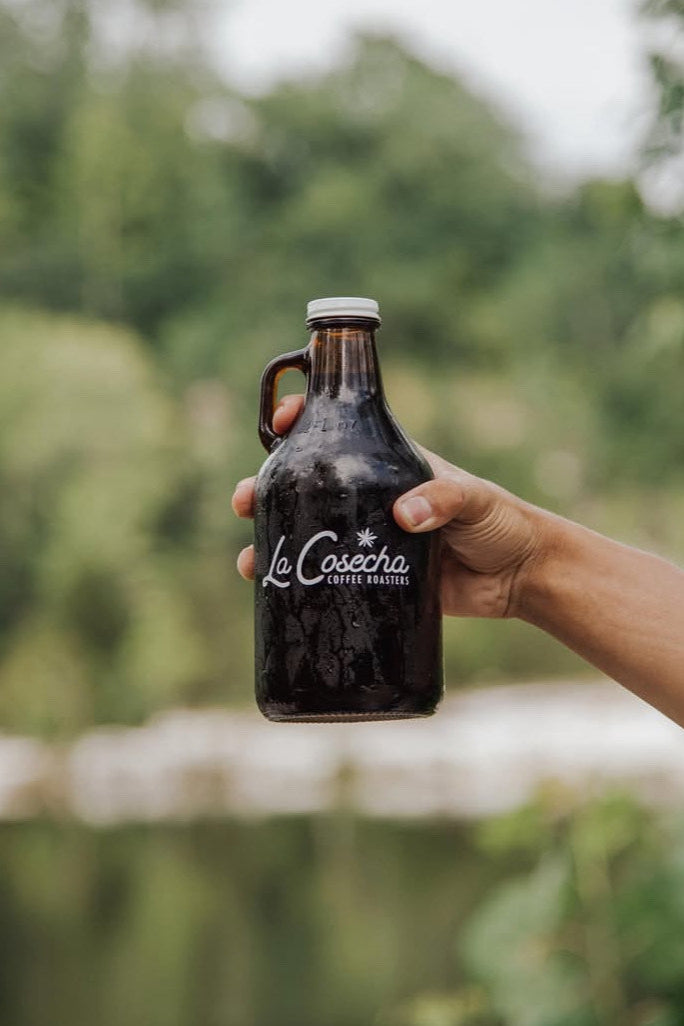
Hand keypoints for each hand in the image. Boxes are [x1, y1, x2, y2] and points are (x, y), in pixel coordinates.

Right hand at [232, 395, 547, 617]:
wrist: (521, 576)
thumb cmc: (502, 522)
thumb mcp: (475, 499)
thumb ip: (444, 499)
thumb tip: (404, 516)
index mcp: (388, 466)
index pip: (338, 433)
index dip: (305, 420)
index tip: (281, 418)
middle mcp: (369, 499)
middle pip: (306, 486)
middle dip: (267, 488)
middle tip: (242, 500)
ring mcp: (367, 540)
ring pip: (309, 534)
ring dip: (272, 540)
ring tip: (250, 561)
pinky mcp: (374, 579)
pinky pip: (328, 578)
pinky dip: (298, 584)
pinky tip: (273, 594)